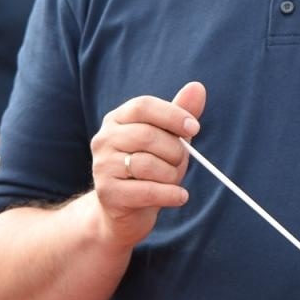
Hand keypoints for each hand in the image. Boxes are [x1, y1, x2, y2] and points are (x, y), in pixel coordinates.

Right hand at [88, 81, 203, 248]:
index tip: (194, 129)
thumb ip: (181, 113)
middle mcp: (104, 139)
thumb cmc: (151, 169)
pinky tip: (180, 196)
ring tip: (174, 181)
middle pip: (146, 135)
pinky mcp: (107, 193)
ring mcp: (102, 166)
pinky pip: (146, 191)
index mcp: (117, 119)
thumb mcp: (168, 139)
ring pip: (147, 164)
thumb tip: (198, 87)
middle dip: (175, 150)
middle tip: (182, 161)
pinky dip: (170, 195)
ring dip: (171, 175)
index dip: (172, 115)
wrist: (127, 211)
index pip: (143, 106)